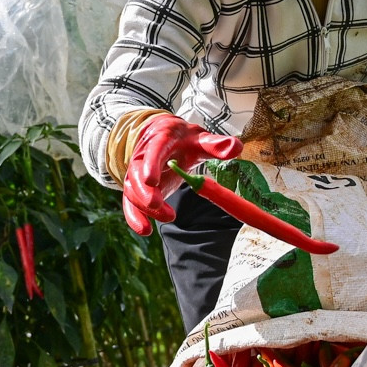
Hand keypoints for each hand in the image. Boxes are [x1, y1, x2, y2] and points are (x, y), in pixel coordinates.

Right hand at [121, 114, 243, 234]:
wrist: (163, 137)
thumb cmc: (183, 139)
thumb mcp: (200, 138)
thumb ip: (215, 144)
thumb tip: (236, 147)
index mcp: (160, 138)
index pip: (153, 150)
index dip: (151, 165)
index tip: (152, 180)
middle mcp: (142, 155)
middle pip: (137, 175)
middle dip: (145, 191)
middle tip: (158, 204)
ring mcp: (137, 173)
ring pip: (133, 192)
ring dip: (146, 208)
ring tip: (170, 216)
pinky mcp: (137, 189)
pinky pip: (130, 204)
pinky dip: (135, 218)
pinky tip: (146, 230)